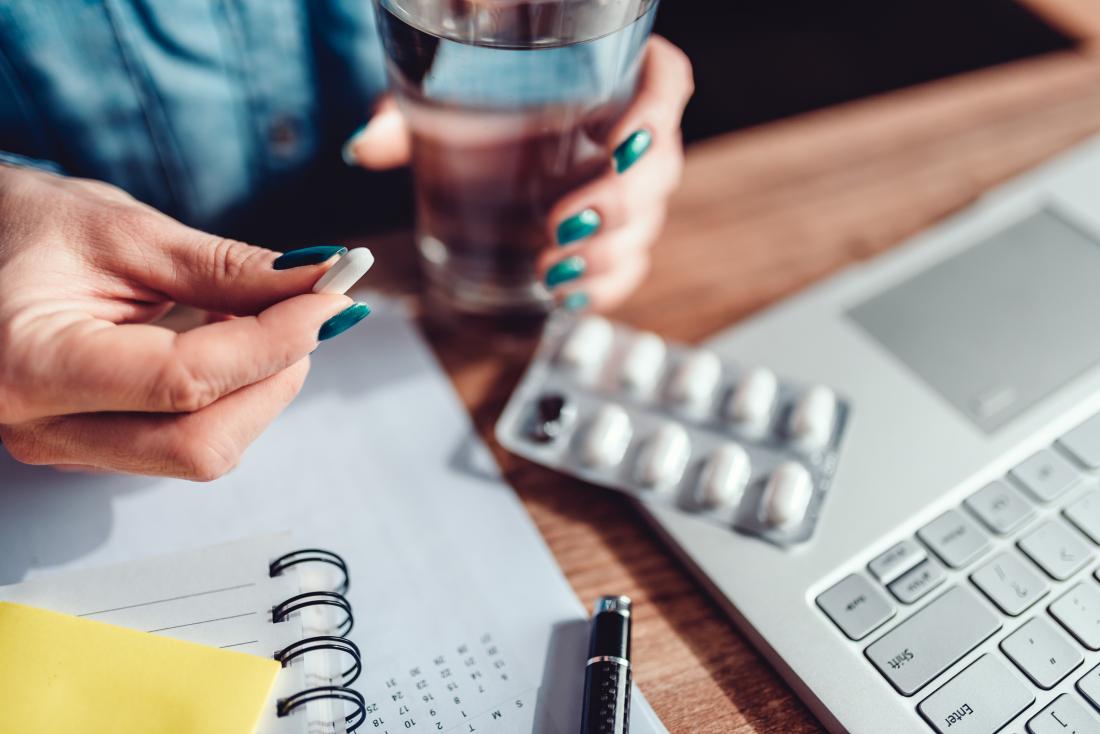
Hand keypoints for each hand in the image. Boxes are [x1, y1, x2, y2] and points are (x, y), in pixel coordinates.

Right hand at [0, 166, 370, 478]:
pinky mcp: (95, 449)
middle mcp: (43, 427)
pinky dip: (231, 396)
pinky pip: (188, 441)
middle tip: (304, 312)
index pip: (183, 381)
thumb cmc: (33, 228)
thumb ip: (229, 269)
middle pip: (201, 443)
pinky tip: (223, 341)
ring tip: (250, 316)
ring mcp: (69, 447)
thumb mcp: (129, 232)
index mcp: (32, 364)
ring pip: (203, 450)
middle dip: (273, 378)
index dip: (273, 342)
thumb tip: (320, 286)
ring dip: (257, 387)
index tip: (329, 300)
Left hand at [343, 35, 693, 311]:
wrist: (478, 111)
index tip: (618, 143)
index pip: (665, 82)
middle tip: (560, 224)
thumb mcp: (440, 87)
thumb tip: (366, 146)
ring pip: (648, 222)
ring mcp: (625, 182)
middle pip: (660, 165)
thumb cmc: (473, 85)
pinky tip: (570, 295)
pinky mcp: (610, 227)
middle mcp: (628, 126)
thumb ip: (409, 108)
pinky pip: (630, 261)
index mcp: (612, 70)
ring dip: (607, 254)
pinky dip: (605, 285)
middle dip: (618, 205)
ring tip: (552, 270)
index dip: (657, 113)